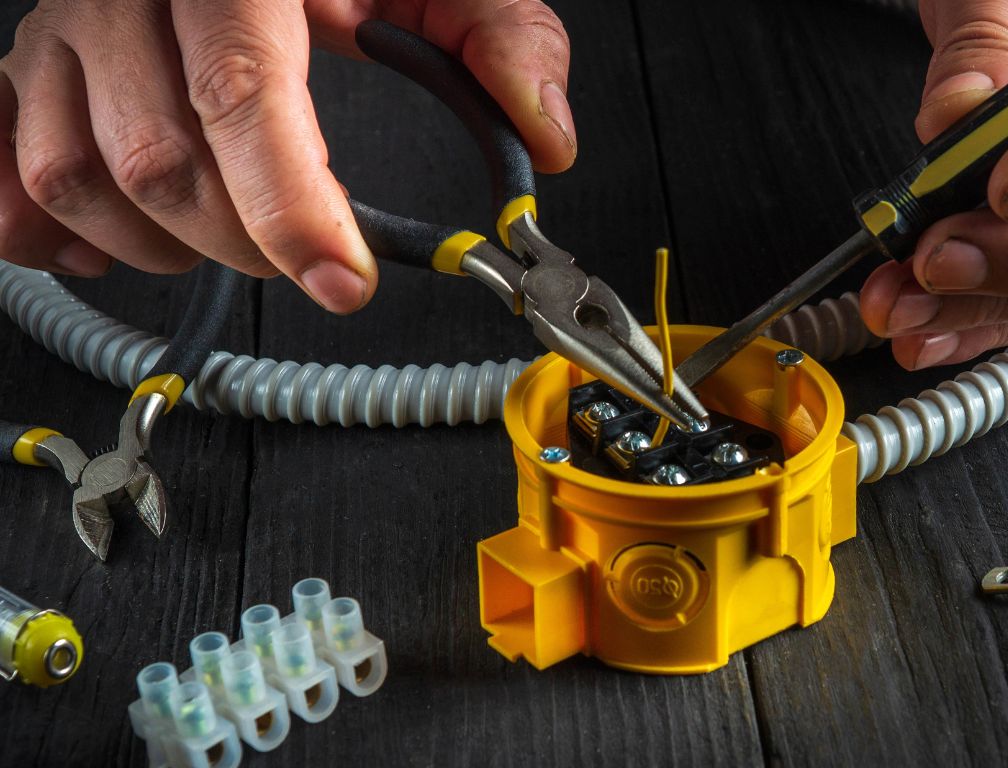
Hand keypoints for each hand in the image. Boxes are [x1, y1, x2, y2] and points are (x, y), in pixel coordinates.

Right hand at [0, 0, 574, 312]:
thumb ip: (501, 34)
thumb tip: (545, 132)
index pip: (244, 96)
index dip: (293, 207)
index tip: (343, 278)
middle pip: (163, 158)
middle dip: (250, 241)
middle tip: (311, 257)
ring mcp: (63, 28)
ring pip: (76, 175)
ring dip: (162, 245)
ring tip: (231, 236)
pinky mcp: (29, 68)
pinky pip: (8, 171)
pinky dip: (50, 232)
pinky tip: (121, 243)